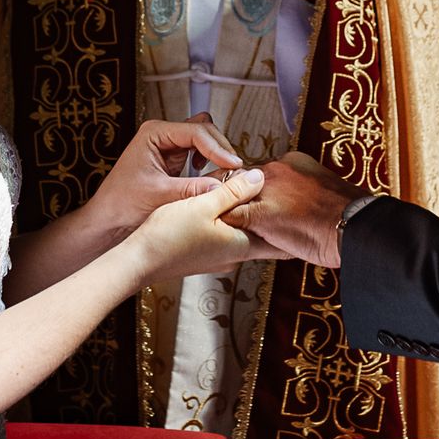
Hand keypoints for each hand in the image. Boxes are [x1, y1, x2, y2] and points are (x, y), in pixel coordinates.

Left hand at [86, 115, 245, 235]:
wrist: (107, 221)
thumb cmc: (122, 205)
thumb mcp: (161, 195)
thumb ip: (194, 189)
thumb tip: (224, 186)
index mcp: (154, 133)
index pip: (196, 131)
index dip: (217, 148)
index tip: (232, 165)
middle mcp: (162, 135)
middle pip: (204, 129)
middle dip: (220, 149)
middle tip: (233, 170)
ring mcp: (168, 147)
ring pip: (204, 139)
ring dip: (217, 153)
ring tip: (226, 173)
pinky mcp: (173, 160)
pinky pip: (200, 153)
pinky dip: (211, 161)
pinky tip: (210, 176)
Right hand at [128, 167, 283, 282]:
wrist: (138, 261)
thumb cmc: (168, 235)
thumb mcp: (203, 204)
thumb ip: (234, 191)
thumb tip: (260, 177)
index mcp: (241, 246)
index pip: (281, 244)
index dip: (292, 226)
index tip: (301, 210)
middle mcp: (234, 256)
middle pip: (262, 235)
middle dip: (268, 214)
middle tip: (274, 191)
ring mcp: (218, 258)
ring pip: (243, 233)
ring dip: (246, 214)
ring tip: (245, 189)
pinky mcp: (203, 255)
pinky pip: (226, 235)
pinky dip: (229, 220)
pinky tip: (219, 203)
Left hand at [224, 152, 363, 268]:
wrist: (356, 227)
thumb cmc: (346, 219)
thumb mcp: (323, 196)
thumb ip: (302, 195)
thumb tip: (297, 208)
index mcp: (293, 163)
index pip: (259, 173)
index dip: (251, 190)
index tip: (247, 201)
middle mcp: (277, 170)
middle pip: (240, 178)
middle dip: (232, 195)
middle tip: (221, 208)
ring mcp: (267, 189)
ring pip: (231, 195)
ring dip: (226, 209)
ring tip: (218, 224)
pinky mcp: (261, 212)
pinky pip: (232, 216)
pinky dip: (225, 226)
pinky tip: (223, 238)